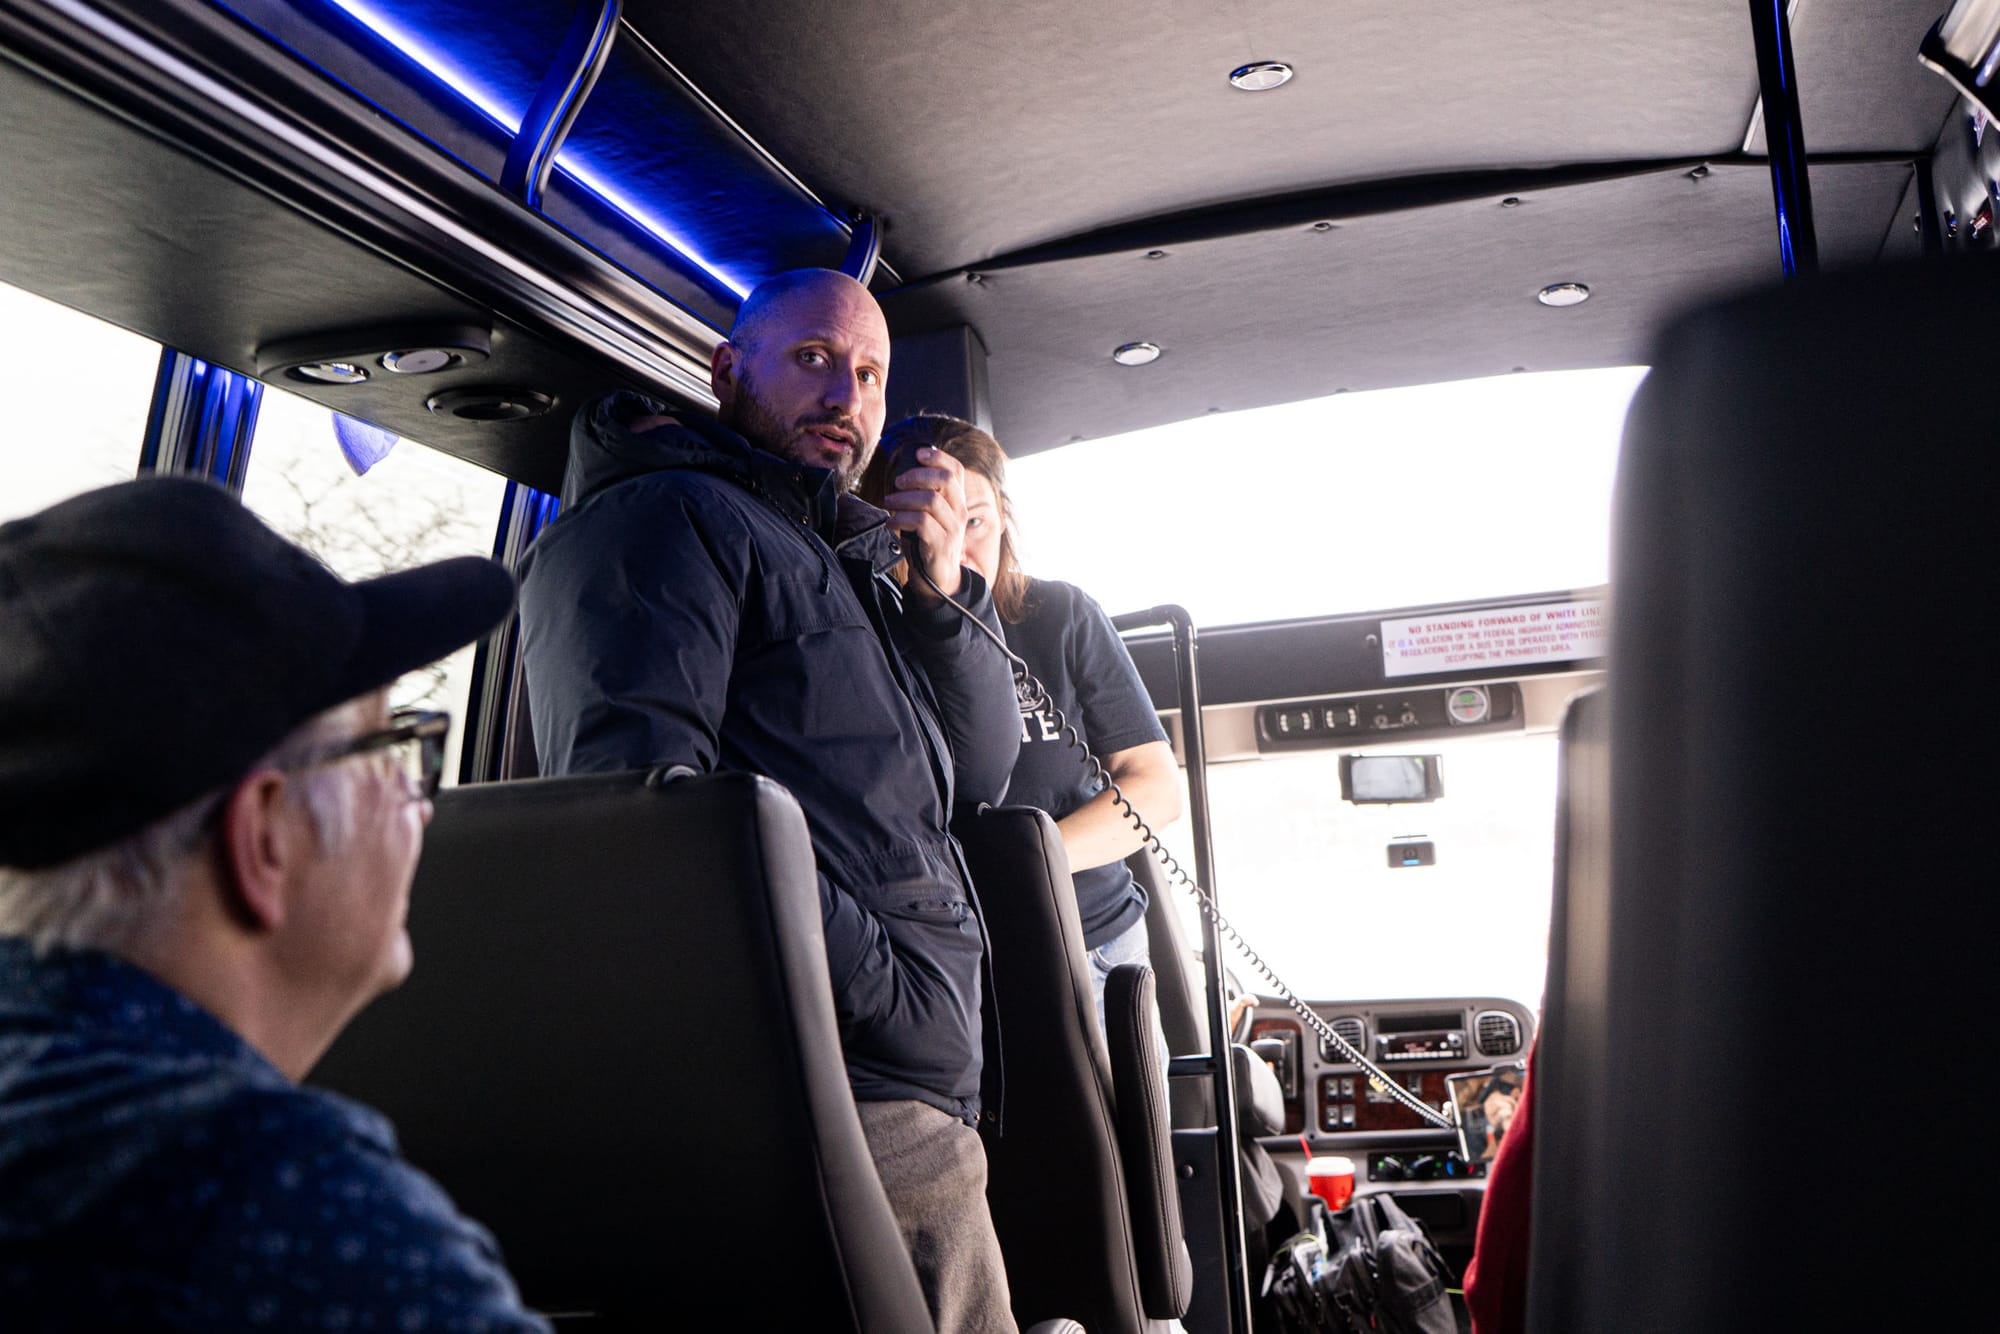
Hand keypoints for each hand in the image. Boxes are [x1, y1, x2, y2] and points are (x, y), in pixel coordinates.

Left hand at [882, 445, 966, 600]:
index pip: (956, 470)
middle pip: (945, 480)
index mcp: (958, 502)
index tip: (918, 453)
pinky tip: (891, 523)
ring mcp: (953, 529)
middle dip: (917, 475)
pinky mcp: (942, 544)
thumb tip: (904, 475)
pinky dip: (901, 518)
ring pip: (930, 500)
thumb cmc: (929, 543)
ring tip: (888, 503)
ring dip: (903, 499)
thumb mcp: (931, 516)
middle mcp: (959, 512)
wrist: (939, 580)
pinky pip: (921, 522)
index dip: (938, 457)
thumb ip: (925, 496)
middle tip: (898, 483)